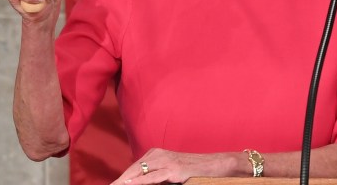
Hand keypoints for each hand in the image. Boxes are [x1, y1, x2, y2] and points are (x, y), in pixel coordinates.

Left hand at [110, 148, 241, 184]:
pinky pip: (152, 177)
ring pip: (139, 173)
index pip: (133, 168)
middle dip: (120, 181)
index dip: (121, 179)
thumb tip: (141, 182)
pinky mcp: (174, 169)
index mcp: (156, 154)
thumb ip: (156, 176)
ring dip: (125, 182)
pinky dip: (139, 182)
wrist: (216, 165)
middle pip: (133, 170)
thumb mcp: (172, 172)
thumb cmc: (194, 170)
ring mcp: (166, 161)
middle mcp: (158, 155)